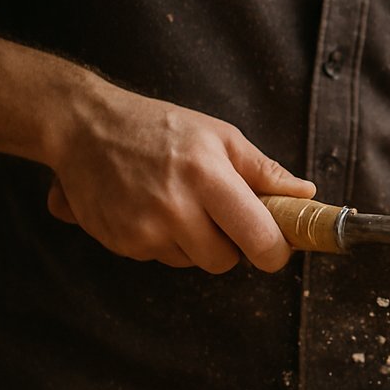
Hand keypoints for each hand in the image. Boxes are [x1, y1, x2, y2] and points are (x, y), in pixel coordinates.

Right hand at [46, 86, 312, 272]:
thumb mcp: (219, 136)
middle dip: (231, 245)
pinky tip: (151, 207)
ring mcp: (143, 229)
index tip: (276, 246)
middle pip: (225, 261)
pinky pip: (161, 258)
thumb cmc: (160, 127)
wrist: (85, 128)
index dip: (275, 250)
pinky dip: (164, 241)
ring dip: (195, 243)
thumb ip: (263, 171)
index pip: (258, 237)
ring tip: (178, 202)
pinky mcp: (120, 243)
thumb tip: (305, 195)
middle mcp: (175, 208)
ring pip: (193, 262)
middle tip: (220, 214)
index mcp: (207, 177)